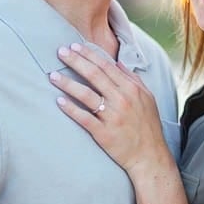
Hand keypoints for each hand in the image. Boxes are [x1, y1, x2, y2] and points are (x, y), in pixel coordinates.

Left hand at [51, 43, 168, 172]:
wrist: (150, 156)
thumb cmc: (148, 126)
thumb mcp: (147, 98)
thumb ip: (133, 79)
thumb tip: (118, 63)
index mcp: (131, 89)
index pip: (106, 66)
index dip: (89, 54)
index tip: (75, 46)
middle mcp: (122, 100)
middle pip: (95, 75)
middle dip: (76, 61)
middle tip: (60, 52)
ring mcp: (112, 116)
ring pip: (86, 95)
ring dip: (68, 83)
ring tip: (53, 76)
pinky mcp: (104, 133)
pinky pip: (84, 118)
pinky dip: (71, 109)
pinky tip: (59, 101)